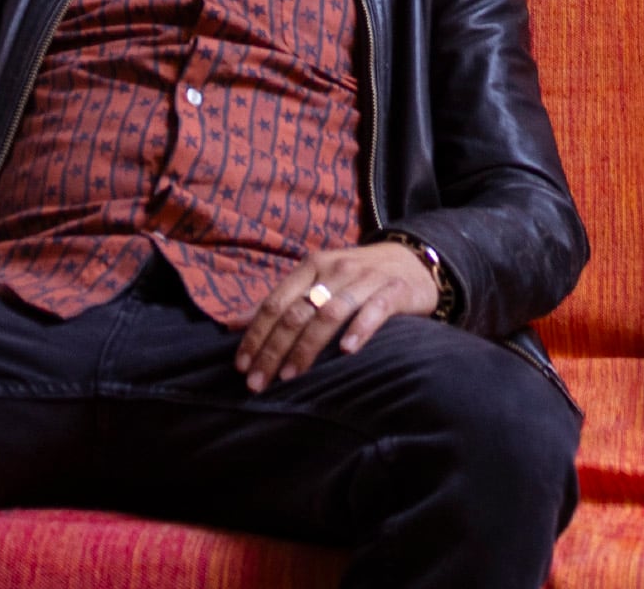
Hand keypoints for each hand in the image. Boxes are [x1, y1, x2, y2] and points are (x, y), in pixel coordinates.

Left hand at [236, 239, 444, 390]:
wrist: (413, 260)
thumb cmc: (356, 278)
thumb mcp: (315, 282)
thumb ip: (279, 302)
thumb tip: (230, 325)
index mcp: (311, 267)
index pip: (274, 303)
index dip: (255, 336)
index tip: (241, 367)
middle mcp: (335, 269)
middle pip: (296, 313)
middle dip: (273, 351)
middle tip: (258, 384)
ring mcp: (365, 279)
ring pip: (329, 313)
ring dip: (307, 347)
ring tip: (291, 377)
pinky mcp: (394, 290)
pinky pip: (375, 310)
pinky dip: (359, 330)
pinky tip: (347, 351)